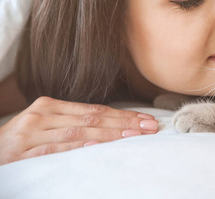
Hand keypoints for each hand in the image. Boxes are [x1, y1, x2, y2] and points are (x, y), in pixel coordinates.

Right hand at [0, 96, 157, 164]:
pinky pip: (56, 149)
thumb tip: (111, 126)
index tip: (145, 120)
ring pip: (79, 132)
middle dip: (125, 123)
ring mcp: (33, 133)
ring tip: (134, 135)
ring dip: (110, 134)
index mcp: (51, 105)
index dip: (122, 115)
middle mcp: (44, 114)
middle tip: (149, 127)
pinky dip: (78, 147)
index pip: (95, 110)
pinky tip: (98, 147)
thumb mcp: (47, 125)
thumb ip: (74, 123)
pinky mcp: (24, 152)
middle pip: (93, 118)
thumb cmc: (23, 139)